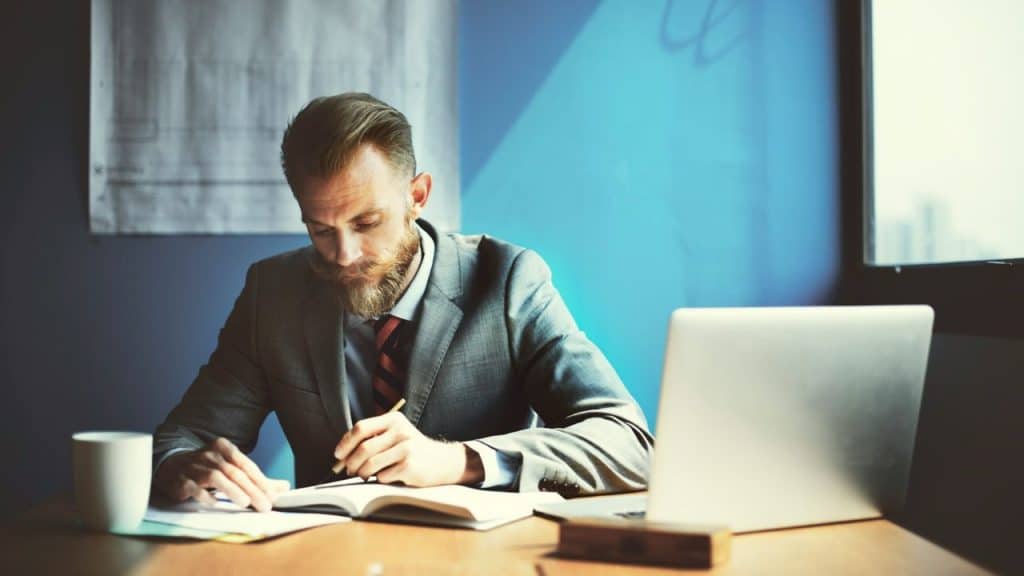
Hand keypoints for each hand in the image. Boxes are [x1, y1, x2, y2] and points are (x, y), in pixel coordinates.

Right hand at [153, 437, 290, 511]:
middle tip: (264, 505)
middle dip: (252, 489)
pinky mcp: (180, 479)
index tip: (273, 496)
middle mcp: (209, 455)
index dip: (260, 481)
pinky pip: (193, 486)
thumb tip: (284, 487)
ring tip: (245, 503)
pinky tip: (215, 502)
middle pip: (234, 472)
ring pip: (215, 477)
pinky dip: (204, 494)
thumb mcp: (232, 468)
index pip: (246, 465)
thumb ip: (257, 479)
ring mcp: (193, 466)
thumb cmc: (207, 468)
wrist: (171, 464)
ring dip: (232, 490)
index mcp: (223, 448)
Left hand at [333, 412, 482, 486]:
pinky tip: (388, 477)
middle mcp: (400, 431)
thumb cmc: (412, 450)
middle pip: (363, 448)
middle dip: (350, 462)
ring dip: (362, 473)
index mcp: (394, 419)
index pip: (361, 428)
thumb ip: (373, 438)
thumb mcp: (396, 435)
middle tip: (348, 470)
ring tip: (364, 475)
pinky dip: (380, 480)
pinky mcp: (410, 465)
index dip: (345, 443)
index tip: (338, 455)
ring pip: (370, 464)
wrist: (443, 461)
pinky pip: (383, 476)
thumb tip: (342, 455)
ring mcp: (406, 448)